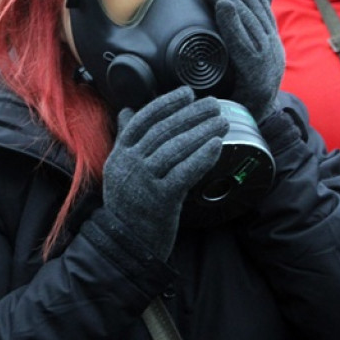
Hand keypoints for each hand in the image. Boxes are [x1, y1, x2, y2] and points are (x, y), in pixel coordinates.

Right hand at [103, 86, 227, 258]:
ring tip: (221, 122)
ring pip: (175, 149)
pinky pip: (184, 173)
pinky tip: (217, 146)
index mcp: (119, 154)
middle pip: (163, 131)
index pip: (143, 120)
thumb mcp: (119, 169)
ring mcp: (143, 182)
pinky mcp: (160, 199)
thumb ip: (125, 139)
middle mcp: (128, 164)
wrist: (126, 245)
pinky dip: (201, 157)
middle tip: (213, 104)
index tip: (187, 93)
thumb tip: (128, 110)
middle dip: (190, 114)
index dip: (166, 104)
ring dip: (201, 132)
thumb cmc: (128, 205)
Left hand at [200, 0, 284, 120]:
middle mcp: (272, 47)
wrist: (258, 129)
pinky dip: (234, 22)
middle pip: (255, 7)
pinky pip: (244, 44)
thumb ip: (250, 31)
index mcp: (270, 42)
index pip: (260, 4)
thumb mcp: (250, 59)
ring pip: (249, 20)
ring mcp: (268, 59)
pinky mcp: (258, 73)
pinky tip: (224, 5)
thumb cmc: (249, 95)